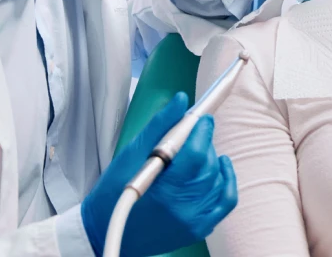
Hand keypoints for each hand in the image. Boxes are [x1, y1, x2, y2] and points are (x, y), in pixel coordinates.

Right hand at [80, 93, 235, 256]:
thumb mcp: (130, 155)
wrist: (106, 231)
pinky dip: (226, 180)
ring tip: (195, 153)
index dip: (202, 131)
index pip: (196, 153)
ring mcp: (193, 222)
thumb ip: (160, 125)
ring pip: (217, 180)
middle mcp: (183, 209)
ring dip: (211, 160)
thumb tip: (182, 100)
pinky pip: (225, 201)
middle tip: (192, 135)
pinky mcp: (198, 229)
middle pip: (208, 165)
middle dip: (204, 143)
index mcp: (163, 190)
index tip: (202, 118)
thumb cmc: (113, 193)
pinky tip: (219, 167)